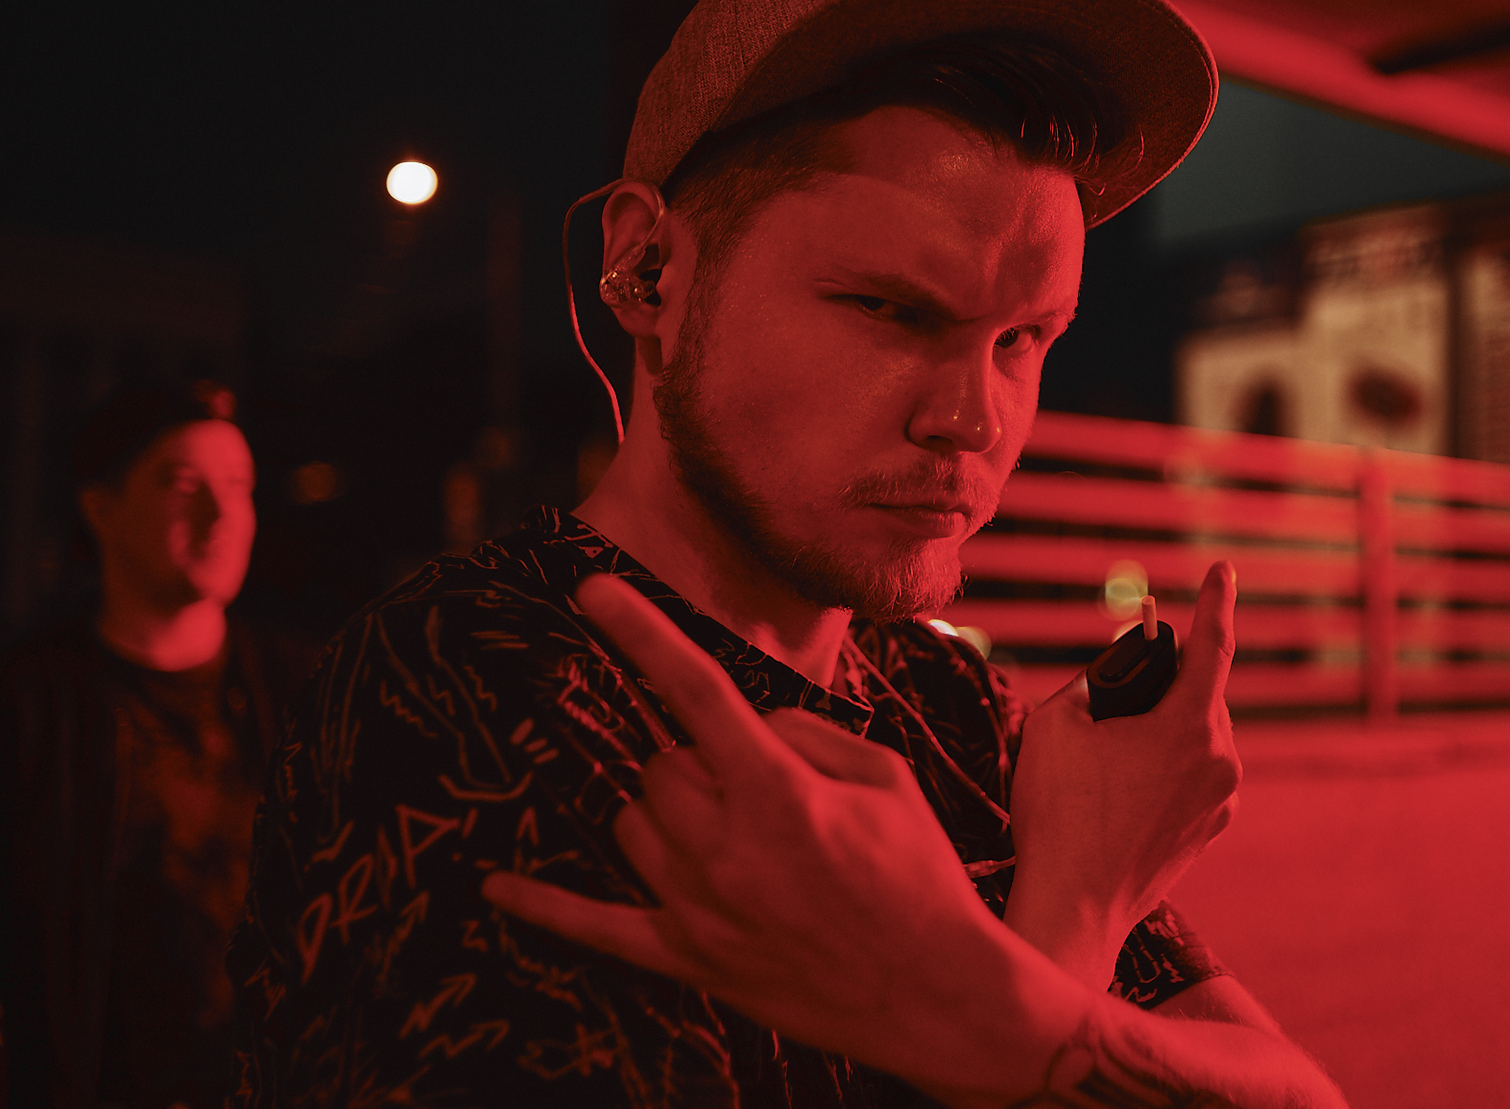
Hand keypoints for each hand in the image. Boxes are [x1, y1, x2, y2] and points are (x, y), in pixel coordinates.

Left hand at [482, 575, 1081, 1085]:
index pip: (697, 691)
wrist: (938, 996)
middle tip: (754, 789)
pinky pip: (596, 928)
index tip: (594, 589)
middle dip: (696, 761)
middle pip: (660, 767)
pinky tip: (497, 889)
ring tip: (730, 836)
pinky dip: (544, 907)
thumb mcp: (886, 779)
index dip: (643, 632)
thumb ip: (806, 734)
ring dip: (667, 813)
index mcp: (780, 794)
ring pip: (634, 825)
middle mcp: (727, 850)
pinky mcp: (690, 960)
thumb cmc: (920, 877)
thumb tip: (748, 728)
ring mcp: (701, 910)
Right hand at [1004, 561, 1241, 988]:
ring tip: (1102, 761)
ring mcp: (1221, 803)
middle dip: (1158, 686)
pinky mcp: (1209, 832)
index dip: (1216, 603)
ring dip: (1157, 731)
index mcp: (1191, 729)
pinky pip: (1190, 777)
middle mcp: (1222, 763)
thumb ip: (1090, 685)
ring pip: (1193, 739)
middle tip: (1110, 698)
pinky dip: (1160, 768)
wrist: (1074, 908)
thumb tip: (1109, 683)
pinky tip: (1116, 791)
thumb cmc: (1060, 815)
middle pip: (1196, 697)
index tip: (1224, 572)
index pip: (1212, 648)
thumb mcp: (1055, 725)